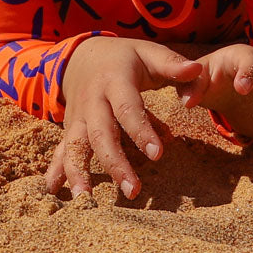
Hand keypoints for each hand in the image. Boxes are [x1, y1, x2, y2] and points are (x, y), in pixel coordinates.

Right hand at [44, 36, 202, 200]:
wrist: (82, 56)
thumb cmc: (124, 58)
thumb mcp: (147, 53)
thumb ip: (172, 64)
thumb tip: (198, 70)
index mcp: (114, 80)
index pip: (127, 107)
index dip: (141, 130)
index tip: (157, 155)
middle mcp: (92, 100)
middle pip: (100, 132)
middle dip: (114, 162)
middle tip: (132, 190)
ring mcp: (77, 116)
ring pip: (75, 144)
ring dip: (78, 171)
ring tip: (86, 199)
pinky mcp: (70, 129)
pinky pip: (61, 150)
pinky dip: (56, 170)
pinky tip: (54, 191)